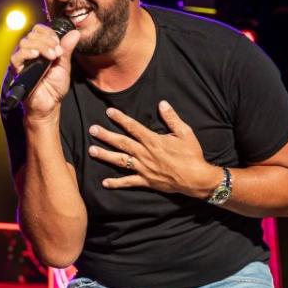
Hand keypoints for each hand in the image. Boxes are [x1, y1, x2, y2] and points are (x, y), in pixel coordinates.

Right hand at [8, 24, 80, 120]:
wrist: (50, 104)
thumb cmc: (55, 86)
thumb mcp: (64, 65)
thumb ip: (67, 49)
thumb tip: (75, 33)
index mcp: (40, 48)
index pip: (39, 30)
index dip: (48, 32)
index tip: (58, 42)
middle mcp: (30, 52)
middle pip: (32, 35)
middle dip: (47, 40)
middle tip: (57, 52)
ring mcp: (23, 60)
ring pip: (25, 43)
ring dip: (41, 46)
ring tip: (52, 56)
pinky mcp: (17, 70)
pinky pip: (16, 57)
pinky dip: (26, 53)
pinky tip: (37, 55)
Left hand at [87, 100, 218, 197]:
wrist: (196, 178)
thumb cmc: (191, 155)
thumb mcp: (185, 133)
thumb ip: (172, 118)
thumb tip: (162, 103)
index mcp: (153, 140)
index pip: (133, 127)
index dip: (120, 118)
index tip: (109, 112)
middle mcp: (145, 154)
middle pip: (121, 143)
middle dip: (106, 135)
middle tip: (92, 130)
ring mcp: (143, 168)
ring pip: (120, 161)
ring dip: (105, 155)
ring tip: (91, 150)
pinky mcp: (146, 181)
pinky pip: (128, 182)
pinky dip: (116, 183)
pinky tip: (105, 182)